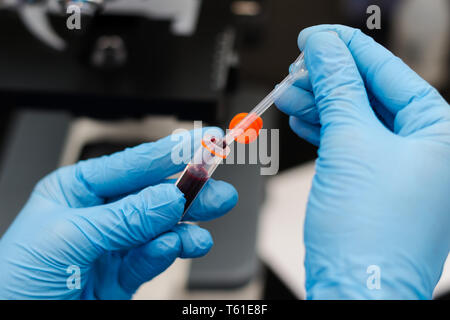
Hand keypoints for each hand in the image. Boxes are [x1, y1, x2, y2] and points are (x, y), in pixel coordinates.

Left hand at [0, 128, 237, 298]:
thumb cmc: (15, 281)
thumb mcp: (68, 238)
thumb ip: (124, 218)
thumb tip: (168, 198)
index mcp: (77, 191)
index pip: (131, 165)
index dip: (169, 153)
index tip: (200, 144)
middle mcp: (99, 214)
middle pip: (153, 196)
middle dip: (187, 194)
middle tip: (217, 191)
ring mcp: (114, 245)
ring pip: (159, 229)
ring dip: (183, 230)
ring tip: (200, 236)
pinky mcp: (123, 275)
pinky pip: (151, 258)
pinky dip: (166, 254)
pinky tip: (172, 249)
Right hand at [276, 25, 449, 298]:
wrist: (353, 292)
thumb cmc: (368, 233)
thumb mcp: (351, 143)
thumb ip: (337, 88)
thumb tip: (323, 49)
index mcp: (442, 134)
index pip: (390, 73)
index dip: (347, 50)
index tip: (316, 37)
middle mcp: (429, 151)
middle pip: (371, 95)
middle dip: (329, 79)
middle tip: (297, 66)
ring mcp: (402, 170)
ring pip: (356, 120)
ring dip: (321, 104)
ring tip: (290, 93)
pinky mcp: (376, 185)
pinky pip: (350, 145)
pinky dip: (324, 130)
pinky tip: (303, 119)